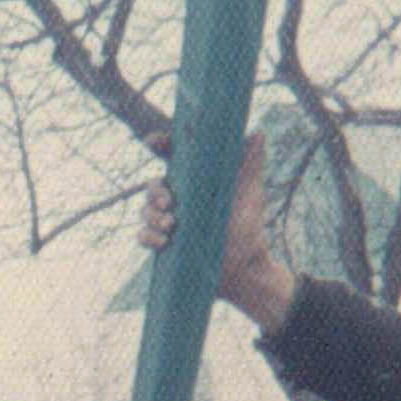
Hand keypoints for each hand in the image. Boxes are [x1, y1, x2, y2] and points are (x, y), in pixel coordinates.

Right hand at [139, 129, 296, 329]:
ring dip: (152, 216)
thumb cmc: (248, 227)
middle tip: (167, 202)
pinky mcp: (164, 246)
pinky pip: (143, 237)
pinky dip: (148, 237)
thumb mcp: (250, 192)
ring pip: (145, 211)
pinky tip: (164, 242)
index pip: (172, 158)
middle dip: (154, 192)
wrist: (244, 267)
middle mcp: (179, 200)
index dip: (159, 145)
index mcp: (195, 182)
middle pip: (153, 187)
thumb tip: (257, 133)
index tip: (153, 140)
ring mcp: (169, 223)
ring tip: (171, 225)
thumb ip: (251, 163)